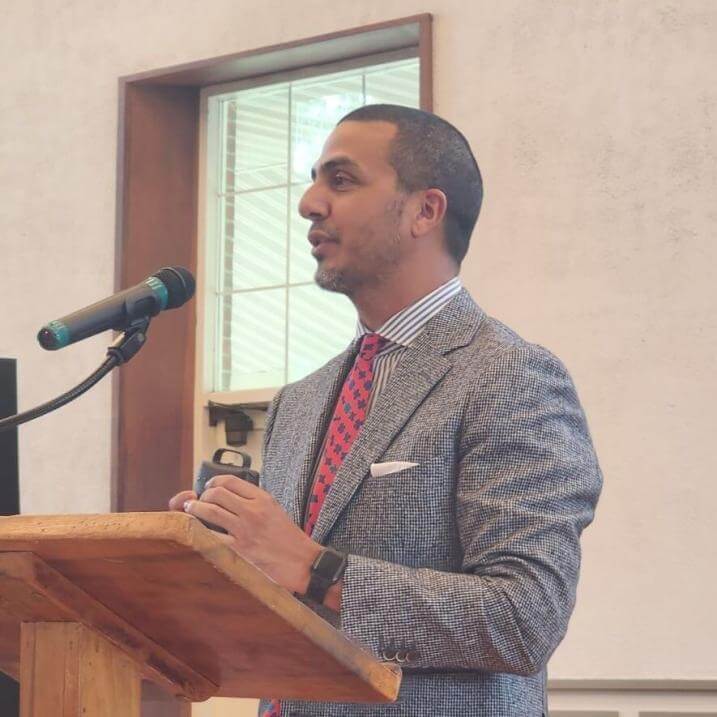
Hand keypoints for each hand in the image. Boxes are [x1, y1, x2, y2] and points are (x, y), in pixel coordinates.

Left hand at [168, 476, 321, 594]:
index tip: (208, 488)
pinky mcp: (238, 550)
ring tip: (190, 512)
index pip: (230, 481)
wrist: (303, 563)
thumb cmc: (288, 539)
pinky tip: (194, 533)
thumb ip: (253, 501)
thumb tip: (226, 497)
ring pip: (209, 510)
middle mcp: (253, 511)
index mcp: (263, 499)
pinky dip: (197, 532)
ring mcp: (244, 530)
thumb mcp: (274, 510)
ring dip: (194, 510)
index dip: (213, 482)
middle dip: (202, 496)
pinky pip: (209, 536)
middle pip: (216, 493)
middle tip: (196, 503)